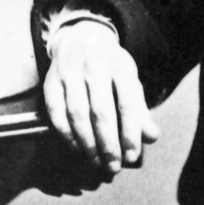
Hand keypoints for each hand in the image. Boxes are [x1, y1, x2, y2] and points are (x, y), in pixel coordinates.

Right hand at [43, 21, 159, 174]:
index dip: (130, 132)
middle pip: (101, 111)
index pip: (128, 102)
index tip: (133, 155)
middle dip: (108, 143)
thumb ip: (140, 109)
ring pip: (77, 114)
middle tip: (114, 167)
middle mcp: (94, 67)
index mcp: (120, 66)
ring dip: (87, 144)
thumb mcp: (129, 80)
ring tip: (97, 163)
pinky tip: (77, 150)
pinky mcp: (51, 82)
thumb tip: (152, 136)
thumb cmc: (110, 66)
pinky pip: (56, 114)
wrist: (81, 37)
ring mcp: (70, 73)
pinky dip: (67, 136)